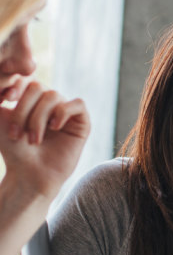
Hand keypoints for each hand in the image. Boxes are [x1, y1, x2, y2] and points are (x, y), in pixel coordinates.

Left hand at [0, 80, 89, 200]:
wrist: (29, 175)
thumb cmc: (14, 150)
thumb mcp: (1, 120)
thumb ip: (2, 96)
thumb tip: (6, 78)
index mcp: (30, 99)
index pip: (26, 79)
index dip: (17, 85)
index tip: (6, 100)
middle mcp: (49, 102)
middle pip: (38, 87)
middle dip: (24, 110)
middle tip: (17, 134)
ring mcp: (66, 111)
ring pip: (54, 96)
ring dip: (39, 118)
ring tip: (33, 140)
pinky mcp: (82, 122)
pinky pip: (77, 104)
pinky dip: (63, 112)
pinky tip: (54, 127)